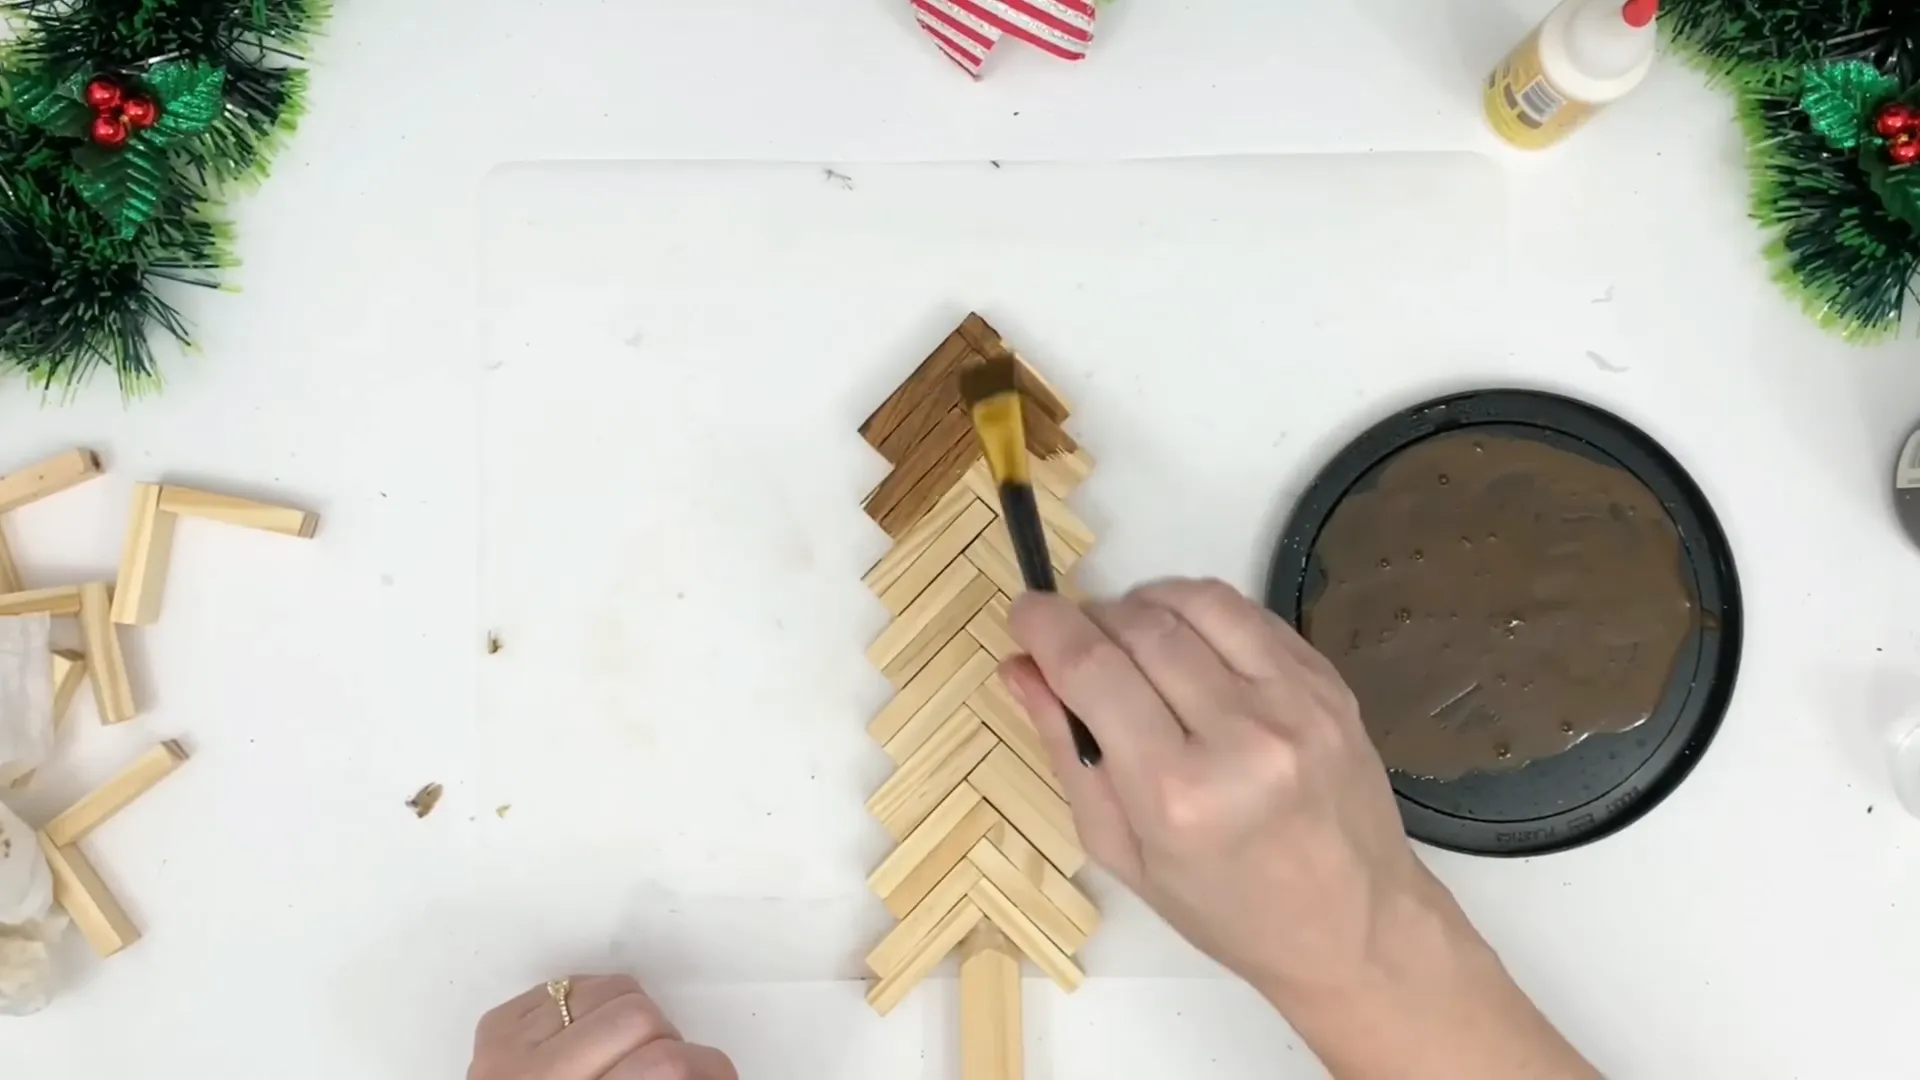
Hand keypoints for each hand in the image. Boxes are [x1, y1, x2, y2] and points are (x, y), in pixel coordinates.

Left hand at [468, 975, 736, 1079]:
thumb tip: (717, 1074)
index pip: (664, 1064)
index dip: (708, 1068)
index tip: (720, 1077)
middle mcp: (534, 1078)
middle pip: (641, 1016)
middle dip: (668, 1040)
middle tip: (666, 1068)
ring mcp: (508, 1049)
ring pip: (611, 987)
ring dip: (635, 1016)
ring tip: (629, 1051)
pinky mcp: (496, 1028)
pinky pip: (568, 983)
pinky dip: (594, 1006)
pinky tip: (592, 1039)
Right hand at [1003, 578, 1427, 995]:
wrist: (1352, 925)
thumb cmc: (1228, 908)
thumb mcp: (1122, 852)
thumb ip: (1067, 752)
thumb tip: (1022, 668)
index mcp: (1178, 794)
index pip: (1092, 670)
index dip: (1045, 627)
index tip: (1024, 615)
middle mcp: (1242, 736)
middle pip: (1139, 625)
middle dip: (1090, 620)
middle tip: (1075, 646)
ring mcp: (1296, 702)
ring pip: (1195, 601)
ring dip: (1143, 606)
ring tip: (1129, 641)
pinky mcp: (1328, 682)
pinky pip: (1246, 612)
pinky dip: (1200, 614)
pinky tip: (1187, 647)